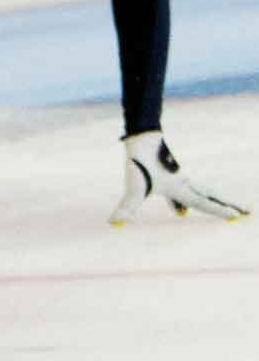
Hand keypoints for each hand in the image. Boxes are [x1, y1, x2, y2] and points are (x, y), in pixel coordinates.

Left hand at [111, 131, 247, 224]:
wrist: (141, 138)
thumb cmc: (138, 164)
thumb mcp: (133, 189)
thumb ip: (126, 207)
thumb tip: (115, 222)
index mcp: (180, 190)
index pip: (204, 203)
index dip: (219, 211)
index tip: (237, 216)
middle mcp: (184, 184)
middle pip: (211, 196)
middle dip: (228, 206)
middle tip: (247, 212)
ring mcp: (178, 179)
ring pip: (201, 193)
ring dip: (213, 202)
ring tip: (225, 210)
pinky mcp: (169, 175)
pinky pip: (183, 191)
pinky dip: (187, 201)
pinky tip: (179, 210)